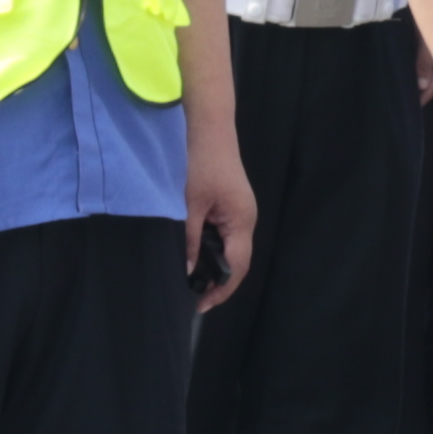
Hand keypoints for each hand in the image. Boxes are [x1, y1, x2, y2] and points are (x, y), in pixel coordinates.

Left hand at [185, 128, 258, 310]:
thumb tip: (186, 272)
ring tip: (191, 281)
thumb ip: (188, 240)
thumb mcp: (189, 204)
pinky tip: (194, 255)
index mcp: (242, 221)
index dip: (221, 289)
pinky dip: (211, 249)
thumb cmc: (200, 162)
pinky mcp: (231, 205)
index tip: (200, 306)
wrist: (208, 127)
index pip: (237, 266)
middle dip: (217, 281)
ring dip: (213, 265)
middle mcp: (246, 219)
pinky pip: (224, 235)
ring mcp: (239, 211)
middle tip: (192, 298)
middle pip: (237, 260)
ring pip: (230, 248)